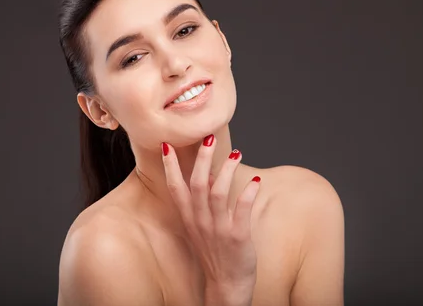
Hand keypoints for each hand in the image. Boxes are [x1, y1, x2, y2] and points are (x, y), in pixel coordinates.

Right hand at [161, 134, 260, 305]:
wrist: (226, 285)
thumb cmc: (213, 252)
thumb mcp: (198, 227)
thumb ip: (199, 202)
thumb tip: (207, 173)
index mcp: (189, 217)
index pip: (175, 187)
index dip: (171, 165)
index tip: (167, 144)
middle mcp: (200, 221)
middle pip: (197, 184)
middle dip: (202, 159)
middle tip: (208, 138)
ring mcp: (218, 229)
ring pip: (218, 193)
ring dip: (227, 170)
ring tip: (237, 154)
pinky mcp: (237, 237)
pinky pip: (242, 210)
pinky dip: (247, 193)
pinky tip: (255, 180)